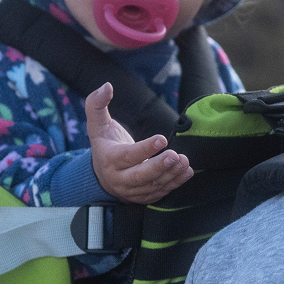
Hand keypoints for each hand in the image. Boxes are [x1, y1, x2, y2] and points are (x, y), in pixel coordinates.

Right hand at [85, 82, 191, 203]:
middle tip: (175, 156)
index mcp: (109, 159)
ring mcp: (132, 190)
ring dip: (171, 174)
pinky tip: (187, 171)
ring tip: (184, 161)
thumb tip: (106, 86)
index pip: (127, 156)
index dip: (145, 149)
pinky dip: (175, 183)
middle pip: (140, 176)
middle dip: (159, 167)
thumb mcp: (97, 124)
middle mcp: (119, 178)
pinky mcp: (143, 197)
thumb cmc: (104, 143)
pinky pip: (160, 193)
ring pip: (153, 185)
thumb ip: (96, 104)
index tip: (162, 139)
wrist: (101, 174)